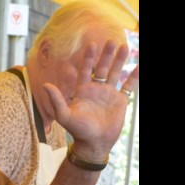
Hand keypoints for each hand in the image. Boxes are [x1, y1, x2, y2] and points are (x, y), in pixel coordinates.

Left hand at [41, 39, 138, 160]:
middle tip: (110, 41)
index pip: (86, 69)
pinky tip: (138, 66)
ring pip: (115, 73)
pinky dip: (133, 77)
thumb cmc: (78, 131)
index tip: (91, 44)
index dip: (88, 57)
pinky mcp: (120, 101)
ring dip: (119, 60)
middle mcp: (96, 89)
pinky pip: (128, 86)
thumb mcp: (65, 115)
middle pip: (102, 67)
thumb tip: (45, 85)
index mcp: (83, 90)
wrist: (94, 144)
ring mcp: (109, 94)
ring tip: (124, 47)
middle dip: (106, 54)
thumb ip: (57, 100)